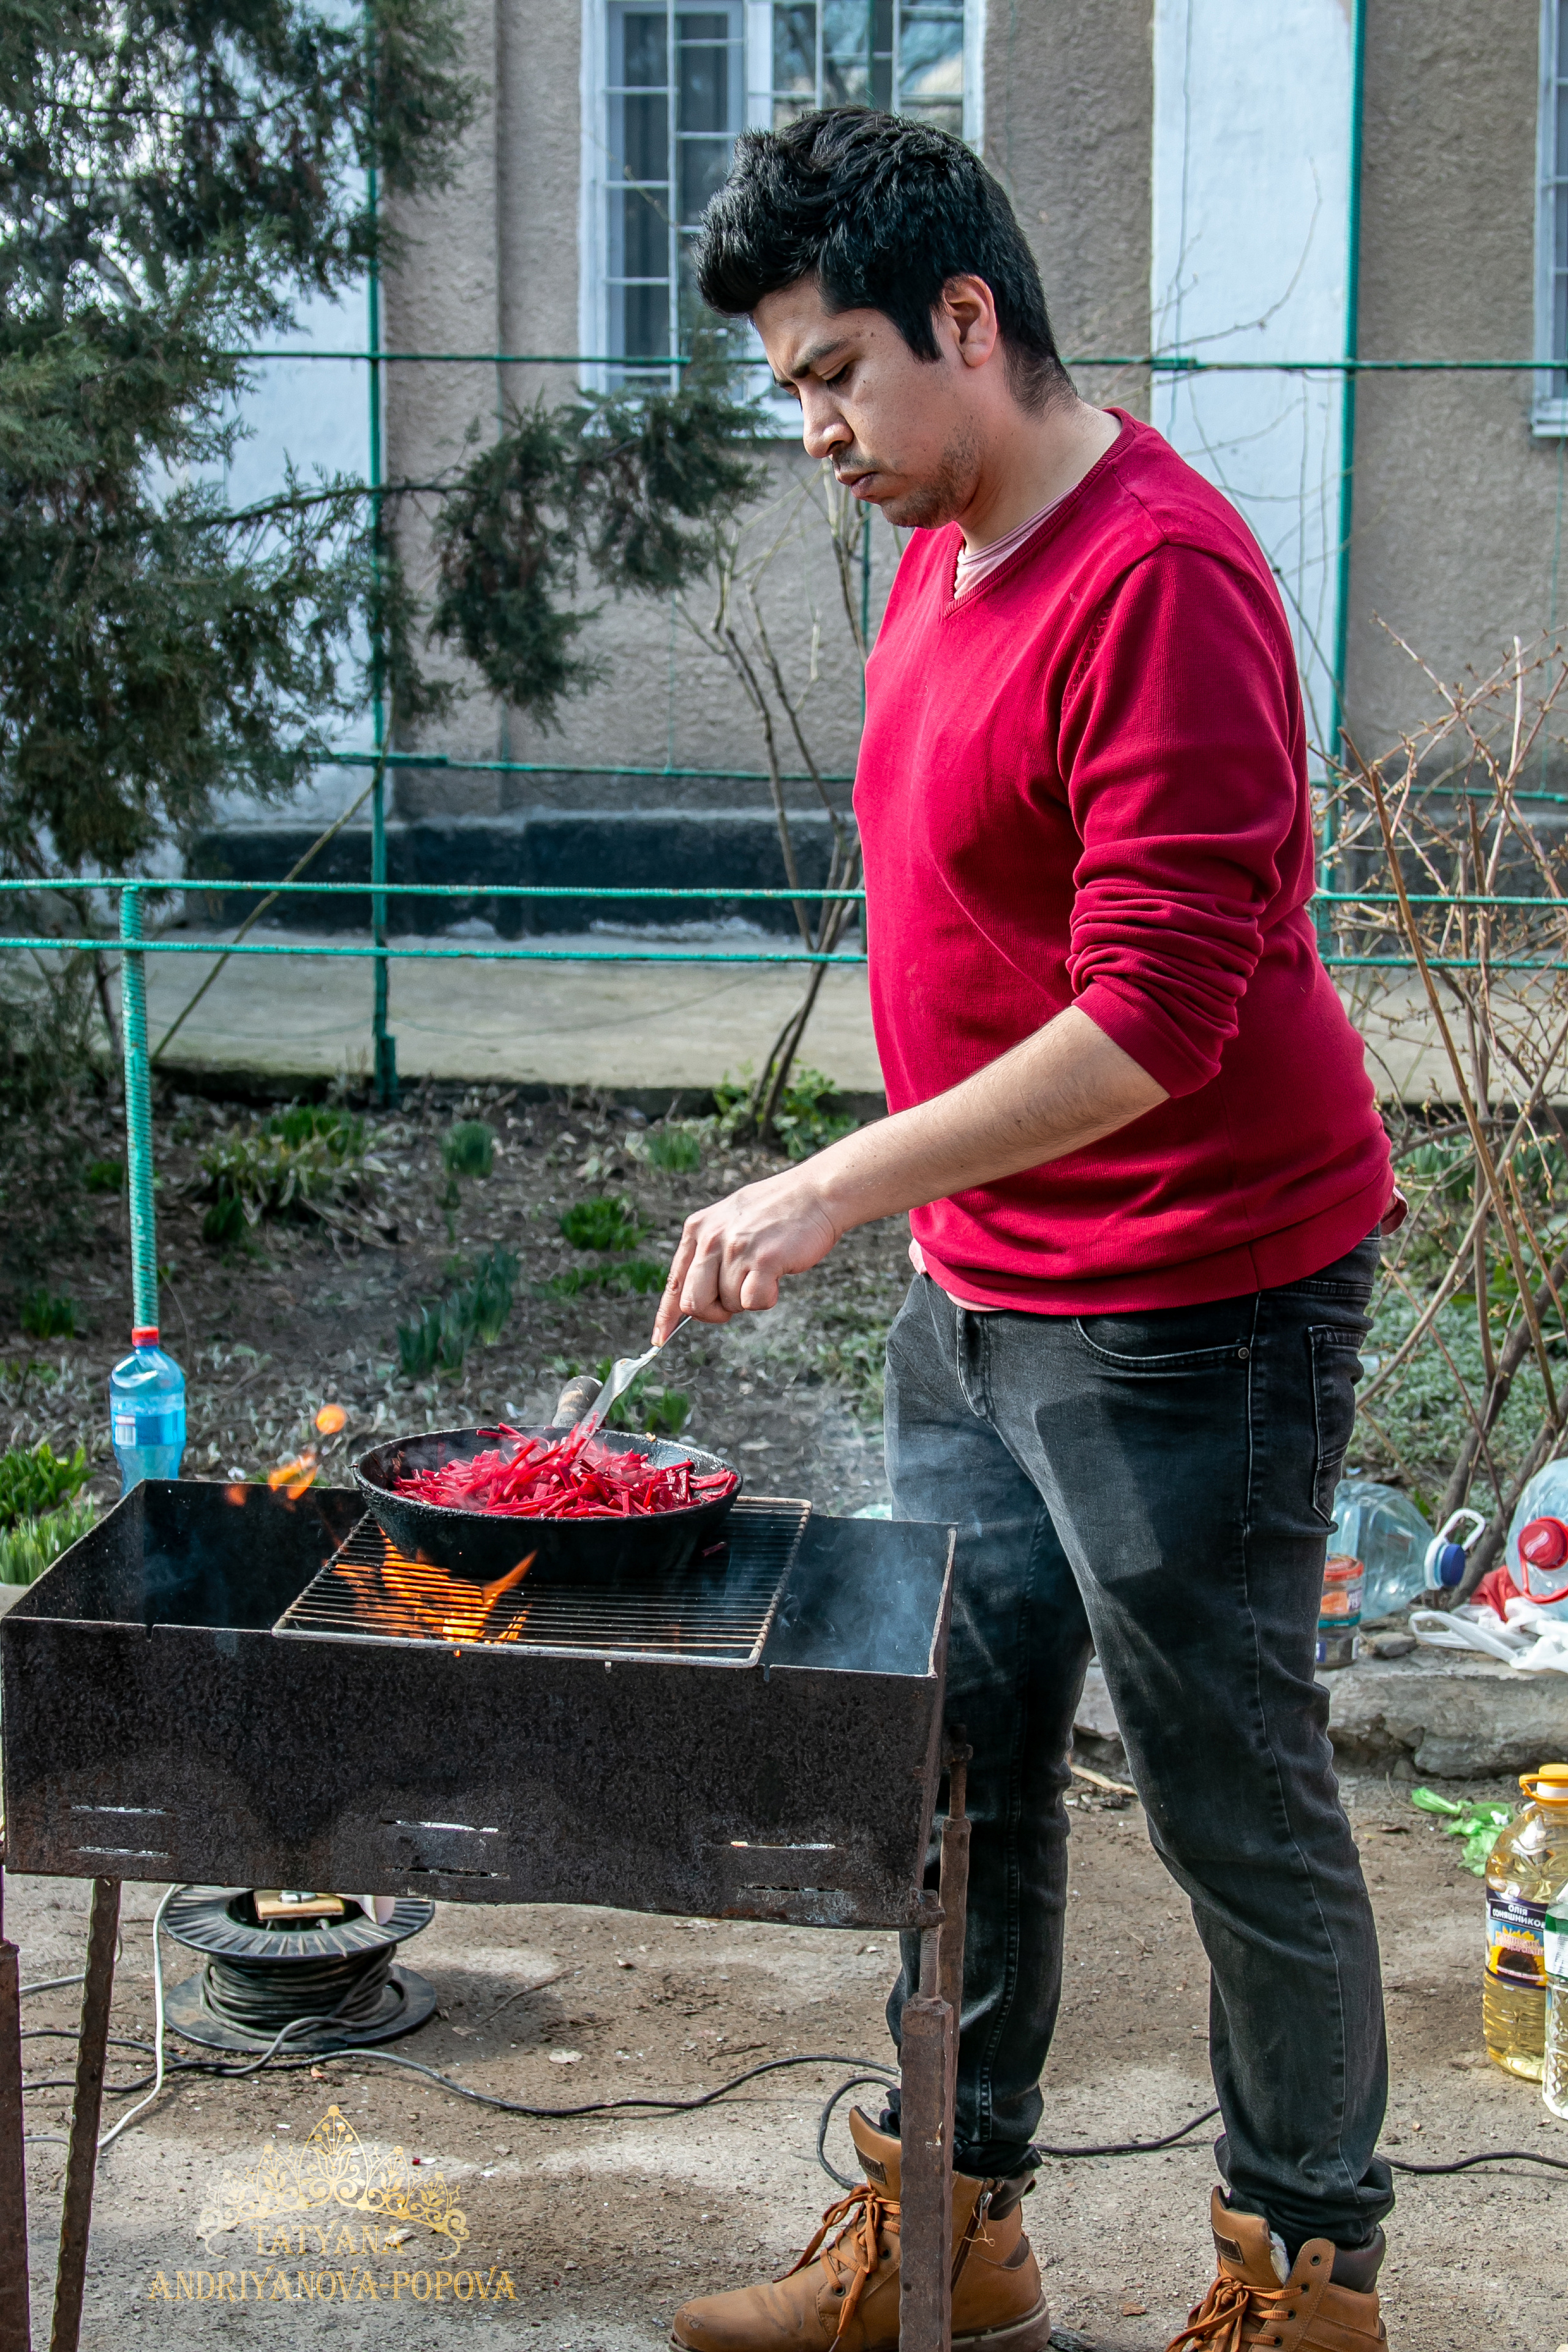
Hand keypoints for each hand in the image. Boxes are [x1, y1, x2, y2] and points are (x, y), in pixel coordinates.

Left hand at [653, 1166, 842, 1339]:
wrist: (816, 1193)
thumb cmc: (777, 1211)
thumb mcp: (729, 1221)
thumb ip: (709, 1253)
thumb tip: (695, 1297)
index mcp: (697, 1229)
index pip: (674, 1282)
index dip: (666, 1316)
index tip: (659, 1338)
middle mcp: (710, 1238)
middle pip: (693, 1303)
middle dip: (714, 1312)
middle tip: (737, 1297)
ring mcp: (736, 1248)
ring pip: (728, 1304)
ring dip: (747, 1298)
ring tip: (764, 1270)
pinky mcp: (763, 1260)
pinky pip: (753, 1303)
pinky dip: (766, 1299)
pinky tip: (775, 1278)